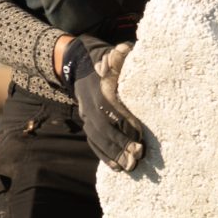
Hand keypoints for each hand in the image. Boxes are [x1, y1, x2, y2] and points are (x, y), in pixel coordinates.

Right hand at [65, 35, 147, 171]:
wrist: (77, 65)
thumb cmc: (103, 60)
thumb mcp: (112, 54)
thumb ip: (118, 55)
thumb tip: (125, 49)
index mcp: (98, 88)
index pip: (110, 108)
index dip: (124, 123)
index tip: (140, 136)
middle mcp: (90, 104)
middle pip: (103, 127)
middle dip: (120, 144)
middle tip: (137, 157)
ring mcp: (86, 115)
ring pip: (97, 138)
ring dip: (114, 154)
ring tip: (130, 167)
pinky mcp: (86, 123)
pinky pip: (93, 142)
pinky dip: (104, 156)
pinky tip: (116, 167)